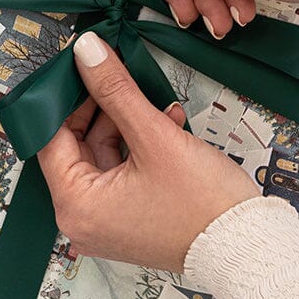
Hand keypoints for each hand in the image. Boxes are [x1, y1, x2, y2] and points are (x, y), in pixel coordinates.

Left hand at [37, 32, 257, 270]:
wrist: (248, 246)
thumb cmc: (202, 204)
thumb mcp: (154, 136)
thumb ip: (115, 90)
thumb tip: (87, 52)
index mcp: (76, 206)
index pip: (50, 138)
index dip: (62, 97)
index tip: (77, 66)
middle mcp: (83, 218)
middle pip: (75, 145)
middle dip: (100, 106)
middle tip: (112, 72)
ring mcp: (107, 221)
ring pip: (102, 153)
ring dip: (125, 121)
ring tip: (151, 99)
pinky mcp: (130, 218)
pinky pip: (121, 169)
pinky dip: (138, 144)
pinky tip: (165, 120)